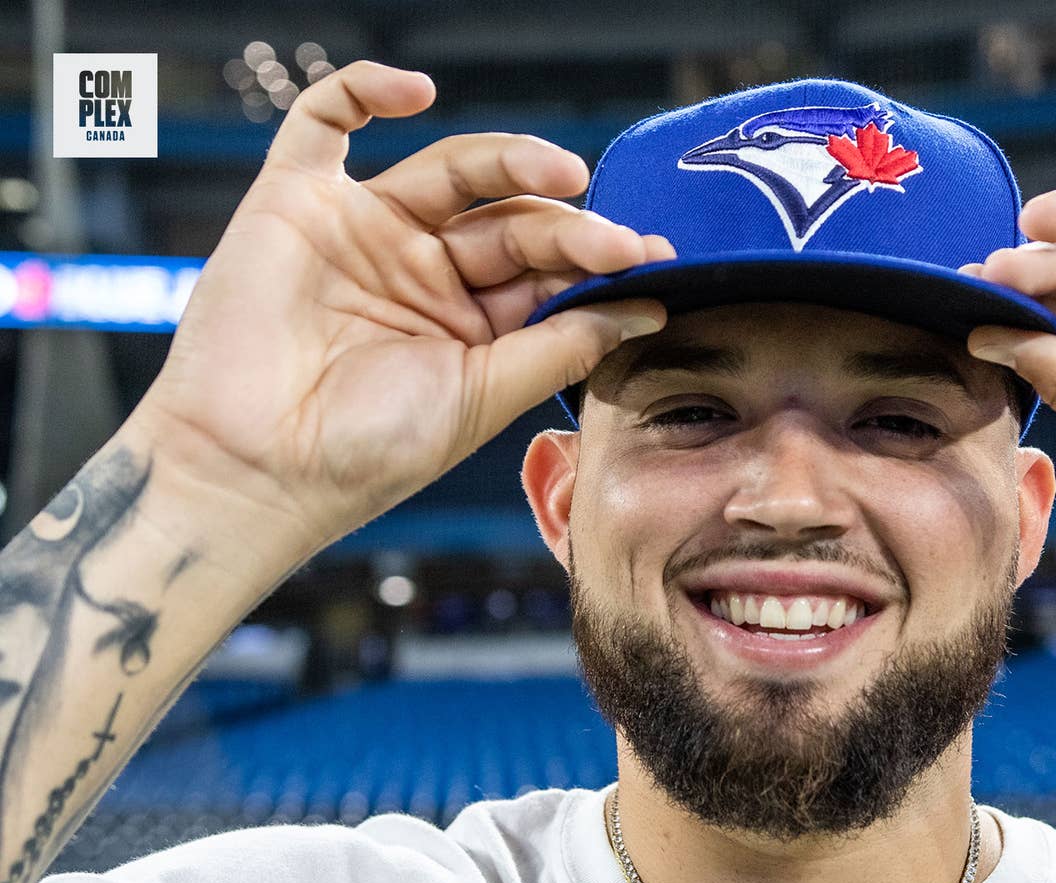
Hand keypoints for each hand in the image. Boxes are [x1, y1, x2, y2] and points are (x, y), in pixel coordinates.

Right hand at [136, 60, 671, 557]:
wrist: (255, 469)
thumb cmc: (366, 452)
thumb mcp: (482, 399)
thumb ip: (560, 346)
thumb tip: (648, 308)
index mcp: (471, 323)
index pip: (545, 270)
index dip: (596, 260)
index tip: (650, 261)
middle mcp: (424, 271)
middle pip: (510, 220)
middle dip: (567, 226)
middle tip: (614, 238)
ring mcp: (365, 232)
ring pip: (451, 169)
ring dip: (510, 160)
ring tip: (563, 172)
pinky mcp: (296, 202)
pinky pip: (325, 122)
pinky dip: (365, 90)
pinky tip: (419, 93)